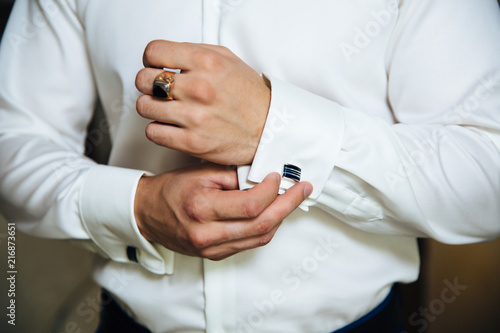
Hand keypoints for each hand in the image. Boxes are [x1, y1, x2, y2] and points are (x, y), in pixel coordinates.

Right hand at [134, 163, 311, 259]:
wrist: (147, 214)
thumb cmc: (172, 190)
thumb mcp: (200, 173)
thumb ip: (233, 175)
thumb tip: (264, 176)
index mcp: (202, 209)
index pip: (251, 204)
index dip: (271, 190)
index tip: (279, 176)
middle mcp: (207, 234)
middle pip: (261, 225)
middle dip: (287, 205)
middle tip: (303, 189)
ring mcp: (211, 249)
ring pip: (259, 238)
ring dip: (280, 218)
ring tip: (292, 200)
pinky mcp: (215, 255)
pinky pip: (249, 244)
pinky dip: (265, 228)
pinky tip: (273, 213)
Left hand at [135, 40, 270, 164]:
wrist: (269, 129)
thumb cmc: (249, 96)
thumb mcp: (228, 60)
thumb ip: (195, 53)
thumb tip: (166, 56)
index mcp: (207, 62)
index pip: (153, 52)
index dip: (151, 59)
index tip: (156, 67)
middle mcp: (199, 88)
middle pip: (144, 80)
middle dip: (148, 84)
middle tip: (159, 90)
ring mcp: (195, 117)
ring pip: (144, 107)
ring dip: (151, 107)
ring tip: (165, 109)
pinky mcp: (192, 142)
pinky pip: (153, 132)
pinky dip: (158, 129)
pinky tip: (170, 126)